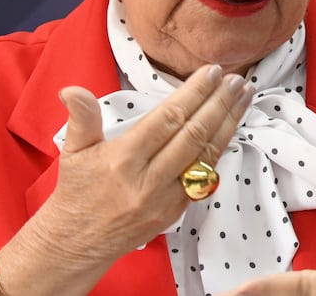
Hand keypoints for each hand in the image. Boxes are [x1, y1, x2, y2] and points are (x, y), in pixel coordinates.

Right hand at [0, 65, 253, 293]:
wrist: (78, 243)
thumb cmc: (77, 191)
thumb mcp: (73, 151)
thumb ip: (81, 117)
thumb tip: (71, 90)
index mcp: (123, 160)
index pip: (167, 119)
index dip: (193, 93)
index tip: (212, 71)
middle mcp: (148, 181)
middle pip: (193, 135)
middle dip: (219, 104)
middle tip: (236, 80)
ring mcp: (166, 199)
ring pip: (206, 155)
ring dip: (228, 123)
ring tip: (244, 96)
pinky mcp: (177, 212)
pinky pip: (205, 176)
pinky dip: (220, 149)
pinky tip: (231, 128)